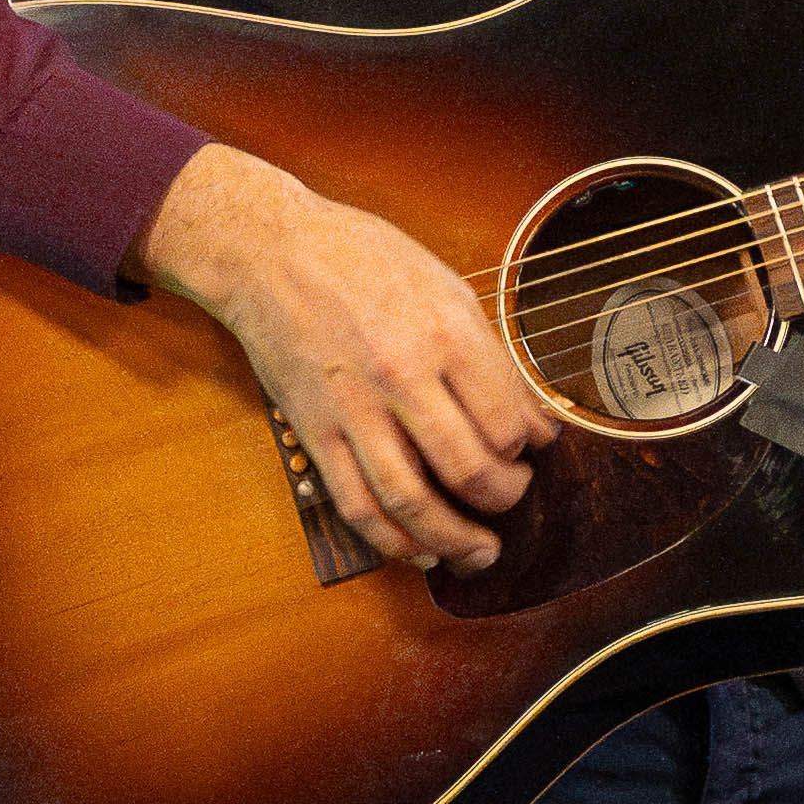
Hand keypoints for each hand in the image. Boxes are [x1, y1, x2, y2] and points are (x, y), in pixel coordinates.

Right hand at [142, 142, 551, 571]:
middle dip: (503, 497)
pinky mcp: (315, 431)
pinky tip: (420, 550)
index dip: (528, 449)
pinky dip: (392, 540)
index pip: (506, 422)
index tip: (529, 450)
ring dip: (454, 539)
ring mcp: (353, 408)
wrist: (269, 252)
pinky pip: (357, 504)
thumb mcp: (445, 288)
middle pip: (469, 469)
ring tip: (479, 552)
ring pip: (412, 502)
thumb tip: (534, 423)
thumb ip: (490, 359)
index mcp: (444, 333)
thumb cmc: (362, 260)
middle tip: (512, 495)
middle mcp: (401, 375)